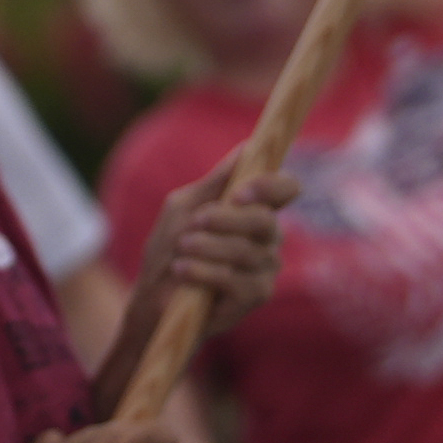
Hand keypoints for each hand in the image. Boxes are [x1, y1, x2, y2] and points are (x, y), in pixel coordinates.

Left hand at [147, 167, 295, 321]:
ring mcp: (266, 267)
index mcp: (255, 208)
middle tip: (195, 221)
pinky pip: (238, 280)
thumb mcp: (185, 207)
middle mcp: (268, 236)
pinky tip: (183, 270)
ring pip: (247, 251)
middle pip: (266, 221)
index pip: (287, 189)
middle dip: (226, 220)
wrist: (155, 294)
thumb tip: (247, 147)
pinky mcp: (257, 294)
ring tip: (181, 248)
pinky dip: (205, 272)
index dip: (270, 186)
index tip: (237, 194)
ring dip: (207, 246)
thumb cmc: (172, 247)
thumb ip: (216, 182)